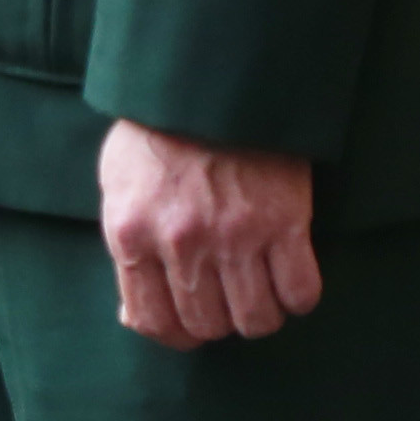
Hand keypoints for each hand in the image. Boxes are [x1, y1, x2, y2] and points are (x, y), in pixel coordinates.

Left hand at [98, 118, 321, 347]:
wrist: (209, 84)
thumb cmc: (157, 137)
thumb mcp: (118, 188)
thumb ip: (126, 251)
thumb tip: (135, 316)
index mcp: (131, 234)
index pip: (152, 321)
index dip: (175, 335)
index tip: (189, 328)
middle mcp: (181, 242)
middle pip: (208, 325)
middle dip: (217, 323)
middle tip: (225, 301)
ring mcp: (235, 234)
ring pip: (256, 320)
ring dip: (259, 316)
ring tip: (258, 292)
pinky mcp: (285, 222)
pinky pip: (301, 292)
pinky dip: (298, 297)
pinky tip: (288, 278)